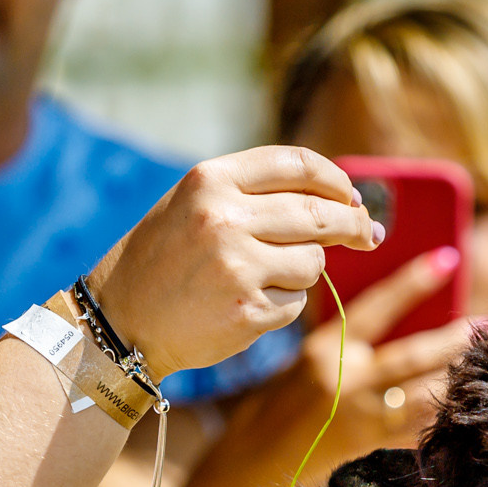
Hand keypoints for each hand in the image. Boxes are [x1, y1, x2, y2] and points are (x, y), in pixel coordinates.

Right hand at [90, 147, 379, 381]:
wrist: (120, 322)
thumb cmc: (163, 259)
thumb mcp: (193, 205)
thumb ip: (255, 194)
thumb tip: (345, 201)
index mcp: (209, 180)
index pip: (296, 164)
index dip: (335, 179)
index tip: (352, 196)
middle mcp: (223, 218)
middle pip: (318, 213)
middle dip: (352, 224)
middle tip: (367, 234)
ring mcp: (236, 266)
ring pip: (313, 262)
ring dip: (304, 270)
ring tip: (264, 278)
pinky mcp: (246, 311)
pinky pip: (295, 302)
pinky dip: (283, 304)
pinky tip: (248, 305)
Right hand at [258, 246, 470, 485]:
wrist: (252, 459)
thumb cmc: (282, 401)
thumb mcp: (307, 358)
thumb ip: (347, 337)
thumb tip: (403, 311)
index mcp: (325, 348)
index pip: (376, 306)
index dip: (414, 281)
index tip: (450, 258)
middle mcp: (344, 380)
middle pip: (412, 355)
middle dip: (455, 340)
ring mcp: (359, 416)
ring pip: (423, 395)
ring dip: (461, 379)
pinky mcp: (369, 445)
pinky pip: (416, 430)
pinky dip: (444, 419)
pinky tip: (472, 411)